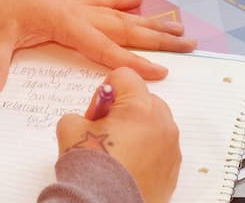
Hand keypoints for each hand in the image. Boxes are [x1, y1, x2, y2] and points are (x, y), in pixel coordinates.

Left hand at [0, 0, 195, 97]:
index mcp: (65, 22)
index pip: (106, 49)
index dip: (133, 64)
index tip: (160, 72)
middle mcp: (77, 12)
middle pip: (124, 28)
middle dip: (157, 39)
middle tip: (188, 43)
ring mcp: (74, 3)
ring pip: (119, 14)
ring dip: (147, 20)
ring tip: (175, 24)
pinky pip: (102, 0)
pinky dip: (121, 0)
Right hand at [55, 68, 180, 202]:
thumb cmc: (93, 169)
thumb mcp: (70, 128)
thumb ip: (80, 114)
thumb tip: (87, 121)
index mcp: (140, 107)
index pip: (124, 76)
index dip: (104, 92)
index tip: (98, 112)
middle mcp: (162, 123)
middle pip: (143, 99)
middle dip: (125, 110)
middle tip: (106, 132)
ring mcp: (171, 147)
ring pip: (154, 124)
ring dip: (138, 130)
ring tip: (118, 152)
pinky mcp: (173, 168)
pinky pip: (160, 148)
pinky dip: (147, 151)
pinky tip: (128, 166)